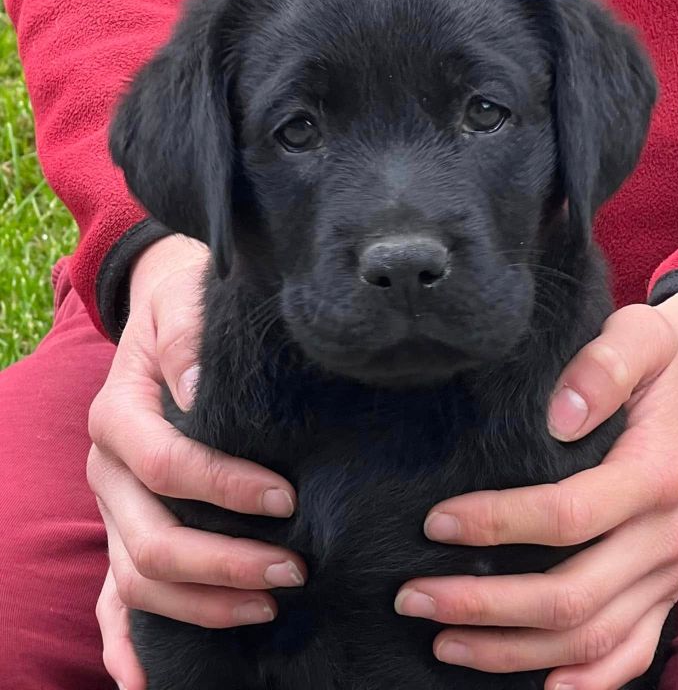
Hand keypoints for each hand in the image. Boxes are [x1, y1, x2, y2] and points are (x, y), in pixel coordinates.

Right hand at [87, 235, 304, 689]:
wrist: (162, 311)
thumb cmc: (182, 306)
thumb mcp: (183, 302)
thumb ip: (188, 338)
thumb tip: (195, 388)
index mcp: (118, 414)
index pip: (166, 466)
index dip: (224, 488)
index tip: (286, 497)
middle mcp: (106, 470)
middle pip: (150, 540)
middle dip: (223, 564)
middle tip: (294, 569)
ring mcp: (111, 507)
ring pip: (137, 578)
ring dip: (201, 603)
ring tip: (269, 604)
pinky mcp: (122, 526)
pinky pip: (111, 597)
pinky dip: (125, 645)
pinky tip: (151, 680)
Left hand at [396, 293, 677, 689]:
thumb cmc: (663, 363)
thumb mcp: (642, 336)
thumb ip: (604, 366)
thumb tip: (560, 416)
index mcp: (656, 474)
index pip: (567, 516)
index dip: (497, 525)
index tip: (434, 522)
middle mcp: (668, 535)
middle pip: (572, 595)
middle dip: (484, 604)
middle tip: (413, 596)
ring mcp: (671, 572)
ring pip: (592, 637)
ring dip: (512, 648)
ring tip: (441, 639)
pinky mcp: (666, 589)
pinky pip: (632, 652)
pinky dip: (585, 678)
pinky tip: (536, 685)